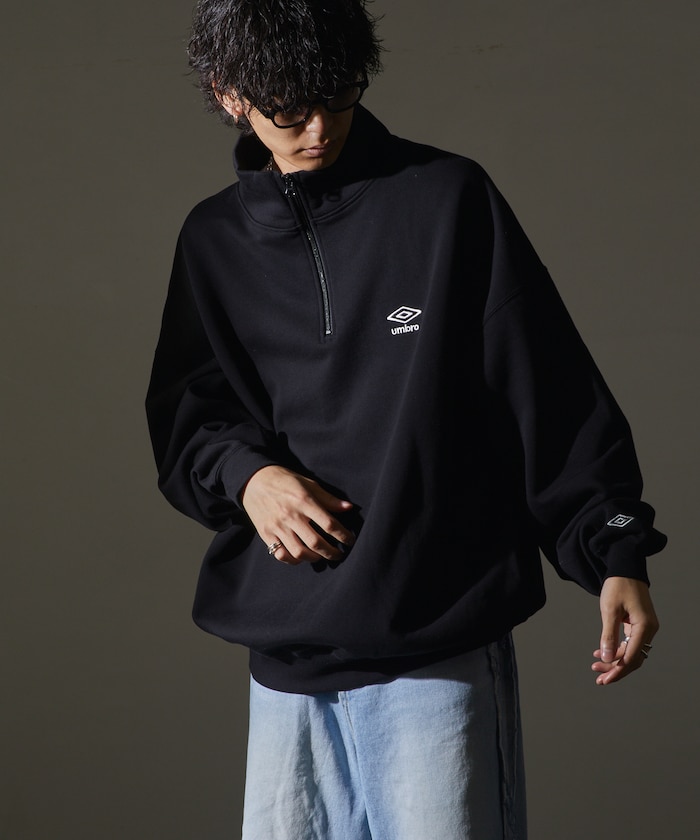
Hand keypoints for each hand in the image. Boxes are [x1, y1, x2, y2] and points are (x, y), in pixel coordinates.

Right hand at [241, 465, 355, 564]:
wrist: (254, 481)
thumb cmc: (285, 481)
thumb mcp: (308, 484)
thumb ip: (328, 499)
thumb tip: (349, 508)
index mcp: (304, 501)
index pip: (329, 524)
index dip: (343, 535)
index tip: (350, 540)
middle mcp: (291, 515)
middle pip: (316, 542)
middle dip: (332, 552)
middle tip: (339, 554)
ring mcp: (277, 526)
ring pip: (299, 552)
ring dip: (314, 558)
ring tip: (321, 555)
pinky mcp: (266, 534)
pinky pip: (281, 554)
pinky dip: (293, 560)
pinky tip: (301, 556)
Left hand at [591, 576, 658, 684]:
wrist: (624, 567)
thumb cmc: (618, 585)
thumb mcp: (609, 610)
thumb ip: (608, 635)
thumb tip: (606, 658)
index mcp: (644, 626)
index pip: (632, 656)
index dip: (618, 670)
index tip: (605, 679)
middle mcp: (648, 629)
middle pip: (633, 658)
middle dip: (616, 669)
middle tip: (599, 678)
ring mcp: (645, 627)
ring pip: (631, 652)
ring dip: (615, 661)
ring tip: (597, 667)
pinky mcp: (638, 624)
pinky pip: (629, 643)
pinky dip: (616, 649)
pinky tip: (602, 652)